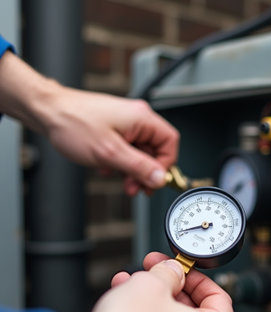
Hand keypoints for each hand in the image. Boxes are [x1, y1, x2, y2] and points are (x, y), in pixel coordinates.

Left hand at [0, 52, 178, 194]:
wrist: (46, 111)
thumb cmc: (73, 123)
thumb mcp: (110, 153)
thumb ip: (139, 167)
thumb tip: (160, 178)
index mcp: (142, 118)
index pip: (170, 142)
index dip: (166, 164)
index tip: (154, 180)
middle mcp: (136, 118)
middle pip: (156, 149)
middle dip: (147, 171)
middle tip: (137, 187)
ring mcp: (124, 122)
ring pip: (140, 151)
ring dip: (133, 170)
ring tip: (123, 182)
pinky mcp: (114, 128)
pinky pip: (127, 149)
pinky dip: (121, 162)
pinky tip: (108, 169)